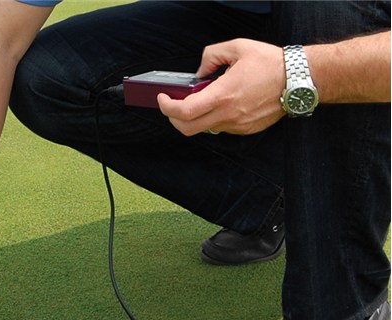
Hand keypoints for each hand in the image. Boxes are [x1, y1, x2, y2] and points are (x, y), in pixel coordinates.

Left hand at [157, 38, 286, 135]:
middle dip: (174, 118)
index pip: (183, 112)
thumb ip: (210, 56)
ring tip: (201, 100)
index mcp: (222, 95)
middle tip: (173, 105)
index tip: (162, 98)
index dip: (166, 107)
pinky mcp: (246, 130)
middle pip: (187, 129)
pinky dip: (214, 118)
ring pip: (205, 129)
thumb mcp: (237, 47)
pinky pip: (221, 128)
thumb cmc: (270, 63)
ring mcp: (237, 126)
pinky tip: (222, 103)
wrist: (300, 80)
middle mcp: (228, 115)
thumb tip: (199, 73)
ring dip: (196, 117)